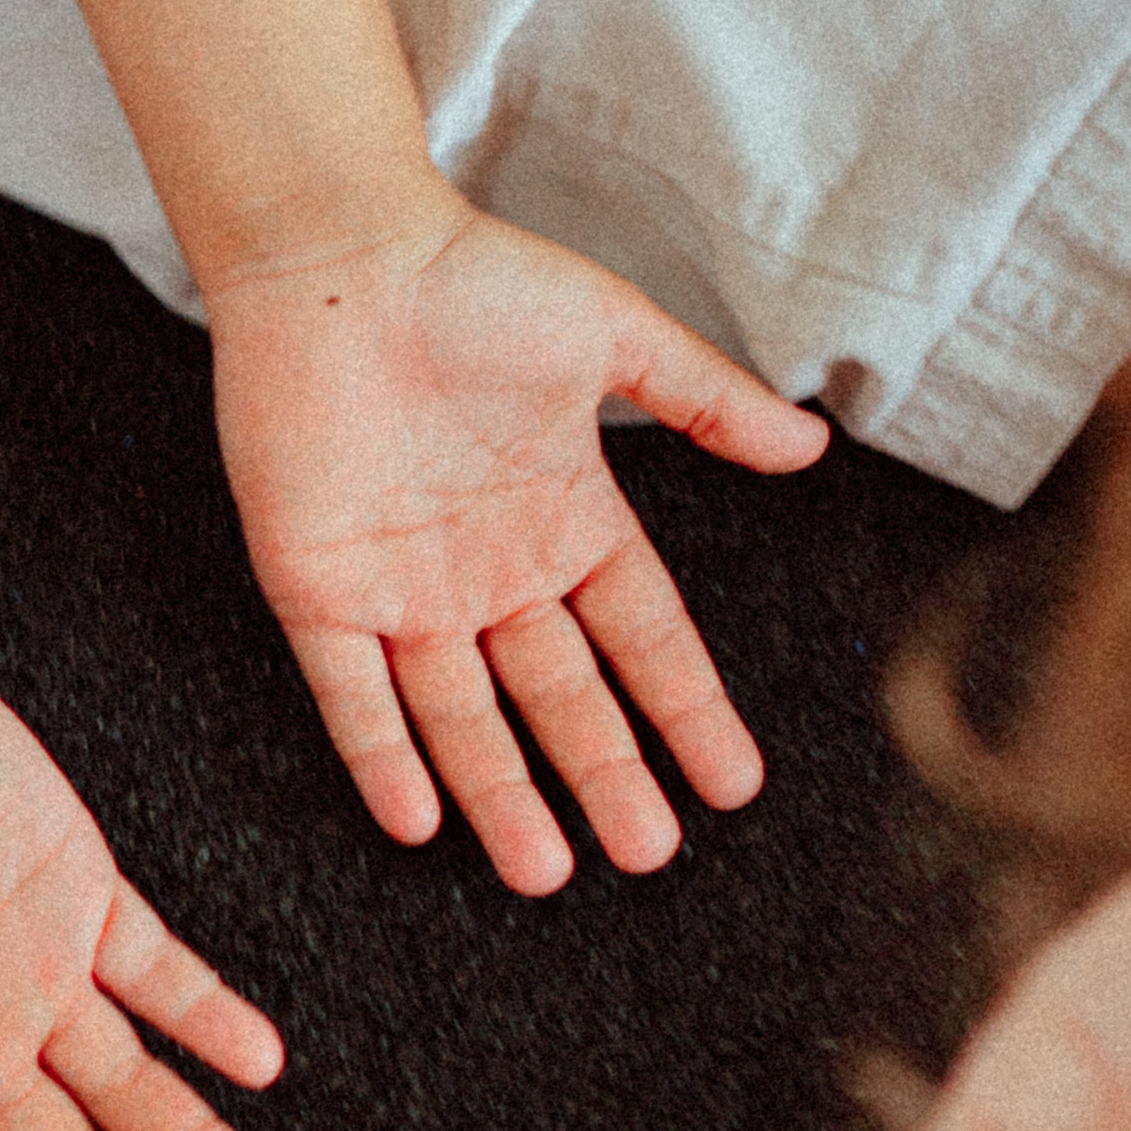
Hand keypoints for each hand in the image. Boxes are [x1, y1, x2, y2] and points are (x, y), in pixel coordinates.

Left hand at [206, 195, 827, 891]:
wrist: (337, 256)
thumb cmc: (471, 277)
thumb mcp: (613, 335)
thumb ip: (706, 400)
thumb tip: (812, 443)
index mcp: (564, 517)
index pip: (642, 638)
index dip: (687, 710)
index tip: (734, 784)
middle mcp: (488, 570)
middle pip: (559, 697)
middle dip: (603, 776)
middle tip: (647, 853)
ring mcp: (403, 587)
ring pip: (460, 718)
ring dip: (500, 795)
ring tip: (544, 873)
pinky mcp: (317, 588)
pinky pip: (351, 693)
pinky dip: (381, 754)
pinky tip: (420, 820)